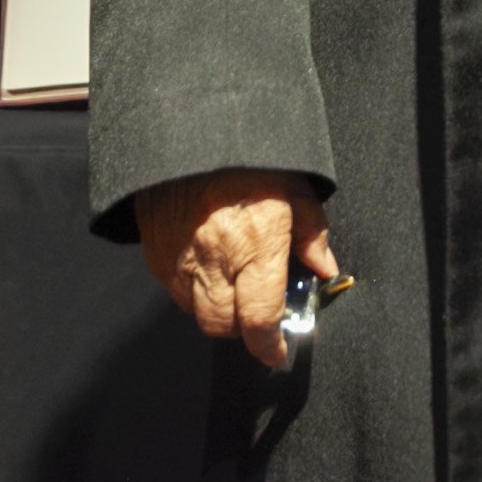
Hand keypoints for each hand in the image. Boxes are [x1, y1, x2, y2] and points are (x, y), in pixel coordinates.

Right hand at [135, 169, 337, 370]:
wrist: (188, 131)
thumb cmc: (248, 156)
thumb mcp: (294, 186)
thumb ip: (311, 233)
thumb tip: (325, 269)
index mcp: (256, 243)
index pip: (260, 318)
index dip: (268, 345)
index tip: (276, 351)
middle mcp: (216, 259)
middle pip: (224, 326)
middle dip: (243, 330)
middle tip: (257, 314)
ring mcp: (181, 259)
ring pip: (197, 313)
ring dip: (218, 311)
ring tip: (233, 288)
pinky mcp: (157, 254)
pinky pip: (175, 292)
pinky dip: (192, 293)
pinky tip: (209, 271)